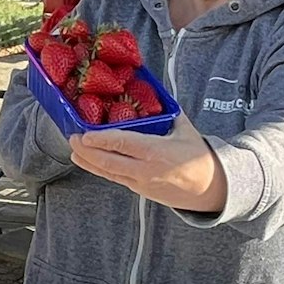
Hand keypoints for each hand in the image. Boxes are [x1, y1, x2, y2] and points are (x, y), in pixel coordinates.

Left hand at [70, 113, 228, 213]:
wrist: (210, 189)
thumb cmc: (199, 158)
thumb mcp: (186, 131)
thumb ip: (169, 113)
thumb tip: (157, 93)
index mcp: (157, 151)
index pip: (123, 144)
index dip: (101, 140)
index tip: (85, 134)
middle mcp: (146, 169)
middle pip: (109, 162)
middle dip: (87, 151)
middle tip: (73, 139)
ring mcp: (141, 182)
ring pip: (109, 173)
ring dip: (89, 162)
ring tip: (75, 152)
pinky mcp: (140, 190)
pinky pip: (116, 178)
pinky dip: (101, 169)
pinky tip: (91, 162)